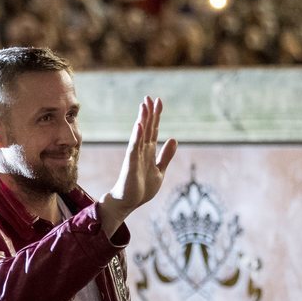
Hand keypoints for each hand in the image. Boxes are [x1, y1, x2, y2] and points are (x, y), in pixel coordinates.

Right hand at [99, 96, 176, 236]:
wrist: (127, 203)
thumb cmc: (141, 188)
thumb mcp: (160, 171)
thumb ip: (166, 156)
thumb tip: (174, 139)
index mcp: (148, 151)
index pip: (154, 130)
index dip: (156, 116)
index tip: (158, 101)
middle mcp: (141, 150)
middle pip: (147, 128)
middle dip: (149, 112)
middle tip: (150, 97)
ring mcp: (135, 156)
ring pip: (140, 134)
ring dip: (142, 119)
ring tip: (144, 104)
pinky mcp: (130, 164)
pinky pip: (134, 148)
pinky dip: (137, 136)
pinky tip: (139, 125)